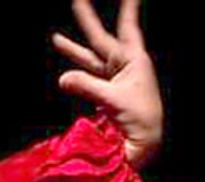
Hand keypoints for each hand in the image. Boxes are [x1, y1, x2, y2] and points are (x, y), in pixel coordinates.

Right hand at [53, 0, 162, 167]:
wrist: (147, 146)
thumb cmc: (141, 120)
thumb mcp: (114, 99)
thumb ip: (86, 86)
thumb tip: (62, 79)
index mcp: (133, 60)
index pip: (128, 27)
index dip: (129, 8)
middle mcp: (124, 67)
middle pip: (100, 40)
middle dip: (88, 20)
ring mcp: (114, 82)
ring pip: (90, 61)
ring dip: (74, 52)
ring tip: (57, 39)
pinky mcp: (107, 97)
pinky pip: (88, 81)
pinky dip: (76, 78)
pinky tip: (65, 77)